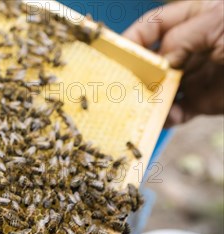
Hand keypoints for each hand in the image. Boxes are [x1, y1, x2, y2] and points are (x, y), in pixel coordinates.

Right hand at [124, 1, 223, 125]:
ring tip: (138, 109)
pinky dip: (168, 118)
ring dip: (147, 100)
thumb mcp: (218, 24)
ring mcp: (196, 76)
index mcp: (194, 19)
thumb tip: (156, 62)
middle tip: (120, 88)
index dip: (132, 39)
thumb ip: (181, 39)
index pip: (153, 26)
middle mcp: (190, 48)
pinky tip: (167, 118)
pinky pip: (177, 112)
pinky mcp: (203, 102)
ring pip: (159, 90)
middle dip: (135, 75)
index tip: (115, 55)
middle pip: (150, 61)